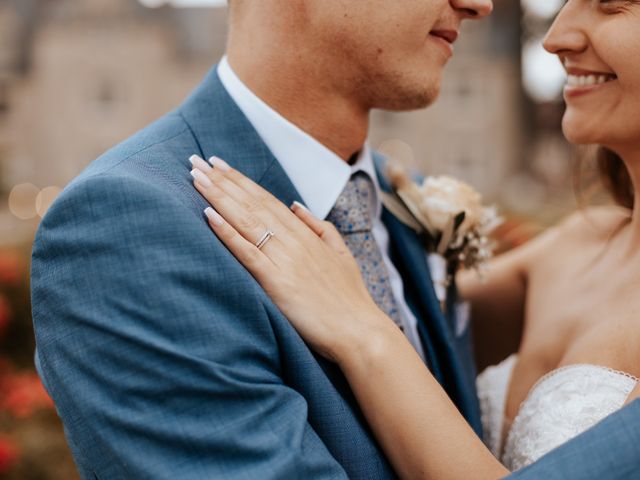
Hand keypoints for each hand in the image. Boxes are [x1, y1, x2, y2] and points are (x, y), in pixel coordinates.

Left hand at [188, 155, 390, 361]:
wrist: (360, 330)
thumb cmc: (350, 297)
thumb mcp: (340, 253)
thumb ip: (319, 227)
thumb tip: (295, 205)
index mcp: (305, 233)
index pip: (266, 199)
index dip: (240, 180)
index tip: (218, 164)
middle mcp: (293, 240)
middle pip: (251, 203)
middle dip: (221, 181)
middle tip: (195, 161)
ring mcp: (285, 259)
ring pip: (246, 220)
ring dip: (218, 197)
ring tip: (195, 178)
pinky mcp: (277, 282)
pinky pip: (247, 252)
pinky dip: (227, 232)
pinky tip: (208, 215)